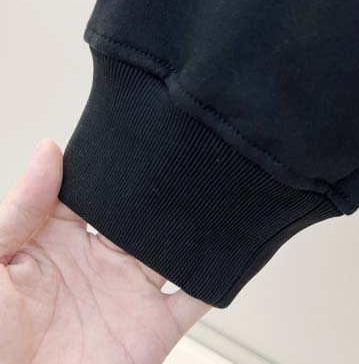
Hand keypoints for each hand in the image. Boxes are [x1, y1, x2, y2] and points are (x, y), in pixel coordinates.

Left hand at [0, 139, 210, 363]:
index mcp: (61, 242)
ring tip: (211, 195)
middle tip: (184, 160)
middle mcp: (102, 262)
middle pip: (141, 218)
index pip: (97, 193)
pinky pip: (195, 298)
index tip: (140, 139)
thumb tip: (47, 150)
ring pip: (173, 251)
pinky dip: (215, 278)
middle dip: (161, 193)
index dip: (116, 167)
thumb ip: (21, 209)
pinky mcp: (155, 327)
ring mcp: (131, 292)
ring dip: (192, 229)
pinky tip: (228, 250)